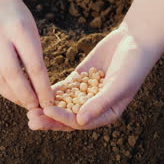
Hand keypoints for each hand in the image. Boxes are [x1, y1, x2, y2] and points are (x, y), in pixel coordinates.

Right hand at [0, 0, 53, 109]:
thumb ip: (34, 56)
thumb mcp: (30, 30)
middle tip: (37, 107)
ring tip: (26, 104)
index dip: (43, 87)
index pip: (34, 66)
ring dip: (14, 96)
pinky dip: (2, 89)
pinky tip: (13, 95)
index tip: (50, 100)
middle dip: (27, 95)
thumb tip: (40, 88)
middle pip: (14, 75)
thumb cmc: (17, 18)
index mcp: (19, 30)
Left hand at [28, 26, 156, 129]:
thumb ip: (100, 103)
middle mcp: (95, 107)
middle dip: (49, 120)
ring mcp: (86, 93)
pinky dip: (51, 92)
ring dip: (46, 107)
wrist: (135, 40)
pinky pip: (63, 89)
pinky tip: (35, 92)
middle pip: (68, 117)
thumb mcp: (118, 85)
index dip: (62, 119)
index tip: (46, 112)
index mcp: (106, 114)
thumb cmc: (133, 65)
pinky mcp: (79, 79)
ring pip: (63, 104)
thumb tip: (80, 122)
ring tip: (29, 109)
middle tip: (31, 121)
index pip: (80, 122)